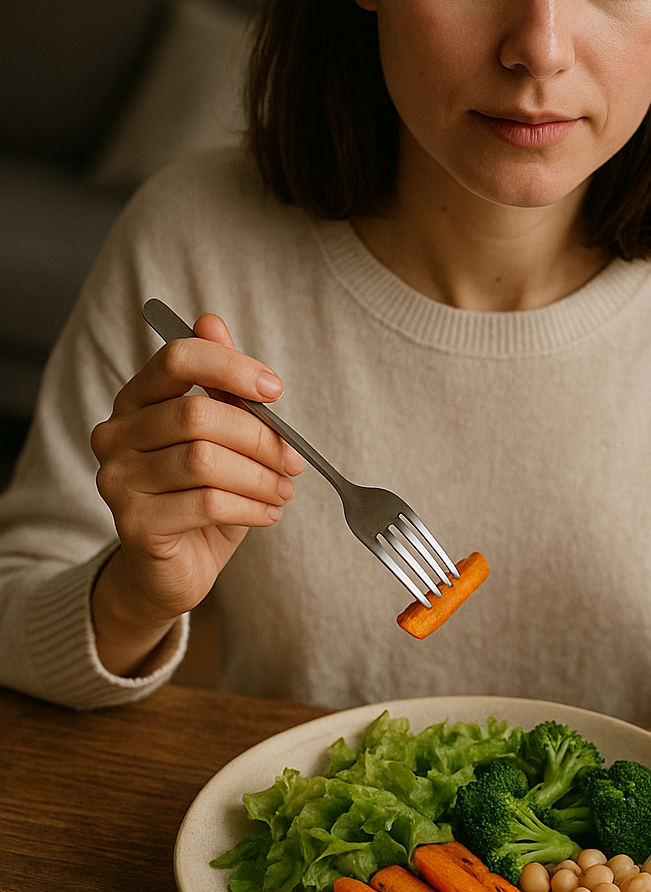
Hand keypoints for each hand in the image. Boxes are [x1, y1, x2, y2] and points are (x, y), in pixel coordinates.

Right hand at [90, 313, 303, 674]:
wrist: (171, 569)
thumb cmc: (200, 496)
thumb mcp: (219, 436)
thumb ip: (219, 384)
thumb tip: (211, 321)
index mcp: (136, 399)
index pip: (177, 357)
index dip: (232, 366)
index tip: (275, 389)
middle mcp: (115, 434)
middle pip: (197, 413)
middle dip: (260, 436)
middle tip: (294, 459)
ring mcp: (117, 480)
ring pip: (204, 461)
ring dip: (260, 476)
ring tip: (283, 490)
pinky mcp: (133, 524)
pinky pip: (205, 504)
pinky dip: (250, 507)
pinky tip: (268, 513)